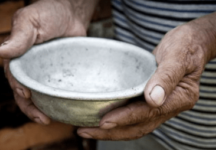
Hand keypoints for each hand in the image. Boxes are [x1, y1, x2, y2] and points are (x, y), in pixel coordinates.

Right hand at [0, 0, 95, 123]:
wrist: (71, 14)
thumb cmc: (49, 13)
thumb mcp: (31, 20)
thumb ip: (19, 36)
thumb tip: (2, 52)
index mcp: (20, 57)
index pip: (16, 78)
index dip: (19, 89)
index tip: (27, 96)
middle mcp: (32, 67)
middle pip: (28, 91)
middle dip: (32, 107)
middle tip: (43, 118)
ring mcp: (48, 71)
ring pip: (43, 94)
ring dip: (45, 108)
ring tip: (51, 119)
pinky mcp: (62, 73)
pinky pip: (59, 88)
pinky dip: (59, 99)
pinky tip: (64, 107)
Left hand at [77, 23, 207, 139]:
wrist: (190, 43)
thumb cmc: (186, 44)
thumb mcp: (178, 55)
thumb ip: (167, 76)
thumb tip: (153, 99)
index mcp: (180, 97)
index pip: (149, 113)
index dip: (125, 118)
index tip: (104, 122)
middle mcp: (169, 106)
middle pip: (139, 126)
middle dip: (112, 132)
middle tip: (86, 131)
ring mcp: (160, 105)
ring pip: (135, 124)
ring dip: (112, 130)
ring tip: (88, 129)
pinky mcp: (151, 100)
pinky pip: (134, 115)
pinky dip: (118, 119)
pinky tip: (102, 117)